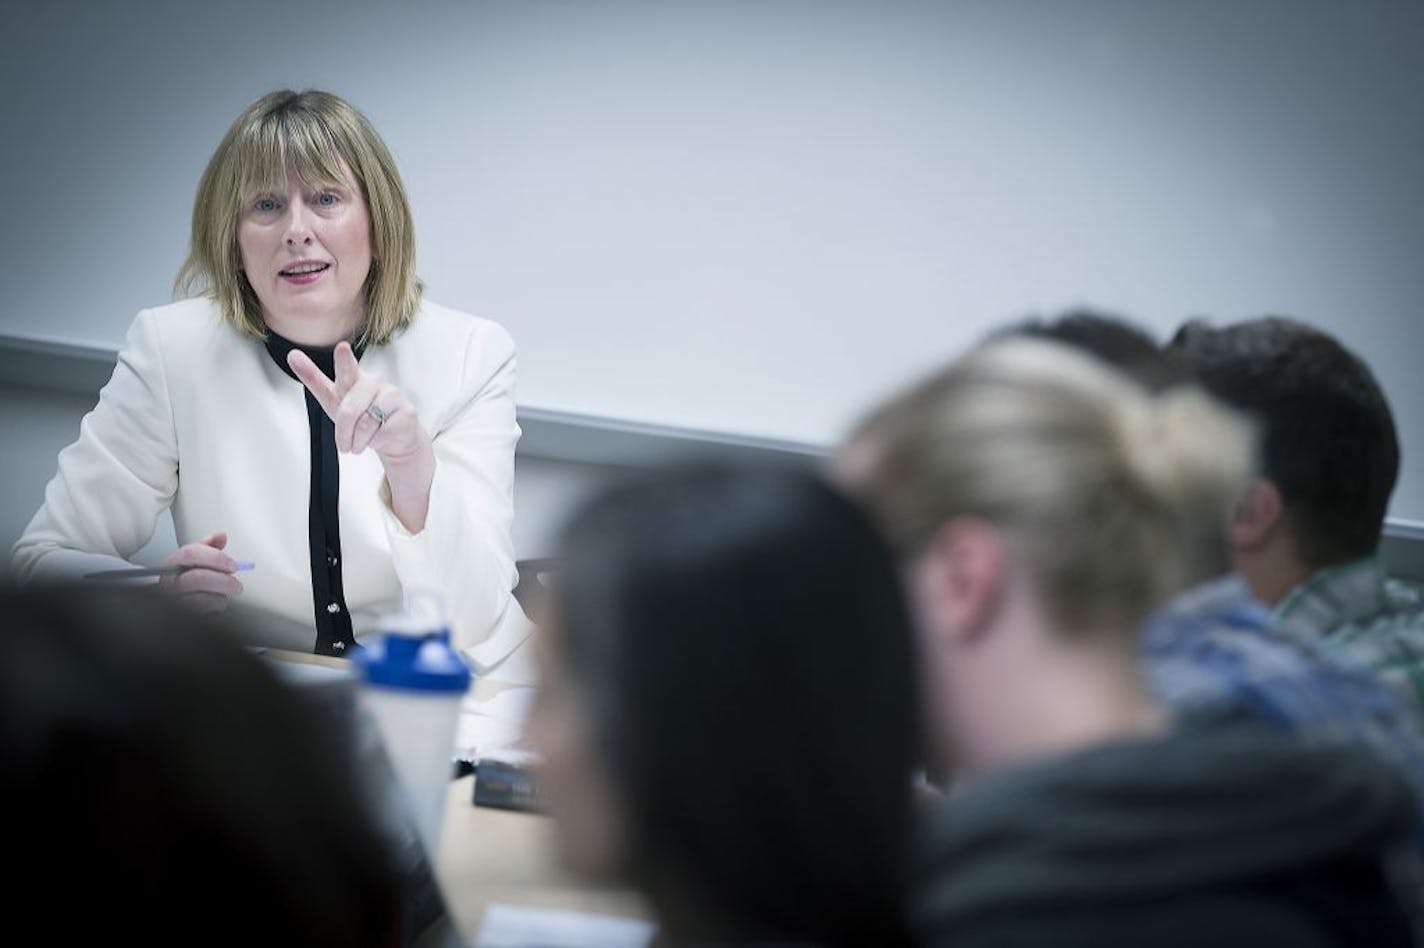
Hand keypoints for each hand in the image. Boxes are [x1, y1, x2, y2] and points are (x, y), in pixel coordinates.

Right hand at [158, 531, 242, 613]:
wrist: (177, 601)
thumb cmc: (188, 579)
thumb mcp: (195, 560)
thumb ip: (208, 547)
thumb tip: (221, 536)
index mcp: (172, 563)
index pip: (191, 553)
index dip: (215, 557)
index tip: (232, 565)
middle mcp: (169, 581)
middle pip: (199, 577)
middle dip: (224, 581)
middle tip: (236, 585)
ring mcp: (173, 599)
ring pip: (201, 597)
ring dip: (221, 596)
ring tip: (227, 594)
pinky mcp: (182, 613)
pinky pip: (203, 612)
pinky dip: (216, 606)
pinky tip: (218, 602)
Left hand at [287, 342, 428, 463]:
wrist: (395, 435)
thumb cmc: (362, 414)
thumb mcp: (334, 399)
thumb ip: (313, 378)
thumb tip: (292, 355)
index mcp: (355, 378)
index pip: (347, 369)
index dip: (344, 360)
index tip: (342, 348)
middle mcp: (375, 383)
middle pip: (350, 410)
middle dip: (343, 432)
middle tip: (344, 444)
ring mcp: (393, 395)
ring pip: (366, 424)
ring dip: (359, 441)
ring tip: (361, 442)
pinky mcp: (407, 411)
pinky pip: (382, 433)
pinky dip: (376, 442)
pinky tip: (381, 437)